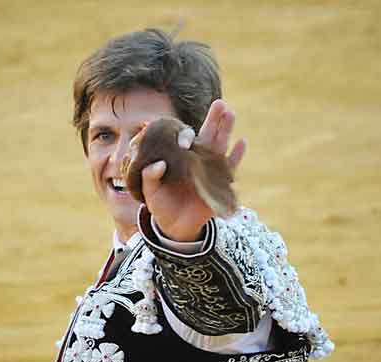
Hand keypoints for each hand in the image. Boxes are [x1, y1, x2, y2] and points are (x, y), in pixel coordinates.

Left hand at [141, 99, 245, 241]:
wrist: (173, 227)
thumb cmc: (160, 205)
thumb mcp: (149, 192)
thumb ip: (149, 177)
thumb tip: (158, 164)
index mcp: (179, 157)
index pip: (184, 139)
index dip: (184, 136)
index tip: (182, 140)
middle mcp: (195, 159)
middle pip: (206, 135)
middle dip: (213, 119)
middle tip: (219, 104)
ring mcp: (208, 171)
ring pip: (218, 147)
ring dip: (225, 131)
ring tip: (230, 114)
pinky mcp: (218, 185)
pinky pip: (229, 169)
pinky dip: (235, 157)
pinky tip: (241, 142)